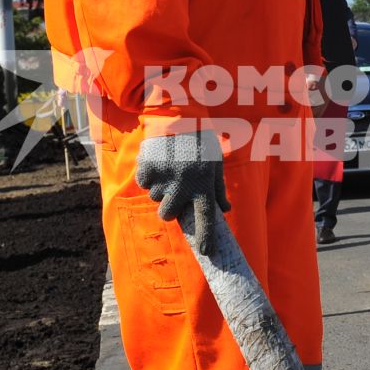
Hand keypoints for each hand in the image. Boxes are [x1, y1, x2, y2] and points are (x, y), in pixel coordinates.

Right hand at [133, 128, 229, 256]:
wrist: (179, 117)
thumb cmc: (200, 142)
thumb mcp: (215, 163)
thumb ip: (218, 188)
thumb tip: (225, 209)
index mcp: (203, 184)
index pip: (206, 218)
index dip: (206, 237)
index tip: (206, 252)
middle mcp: (184, 184)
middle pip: (167, 214)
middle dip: (167, 209)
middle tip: (171, 195)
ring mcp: (165, 177)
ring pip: (154, 197)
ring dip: (159, 188)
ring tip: (168, 169)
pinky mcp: (149, 168)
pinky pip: (144, 182)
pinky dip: (148, 175)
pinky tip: (158, 161)